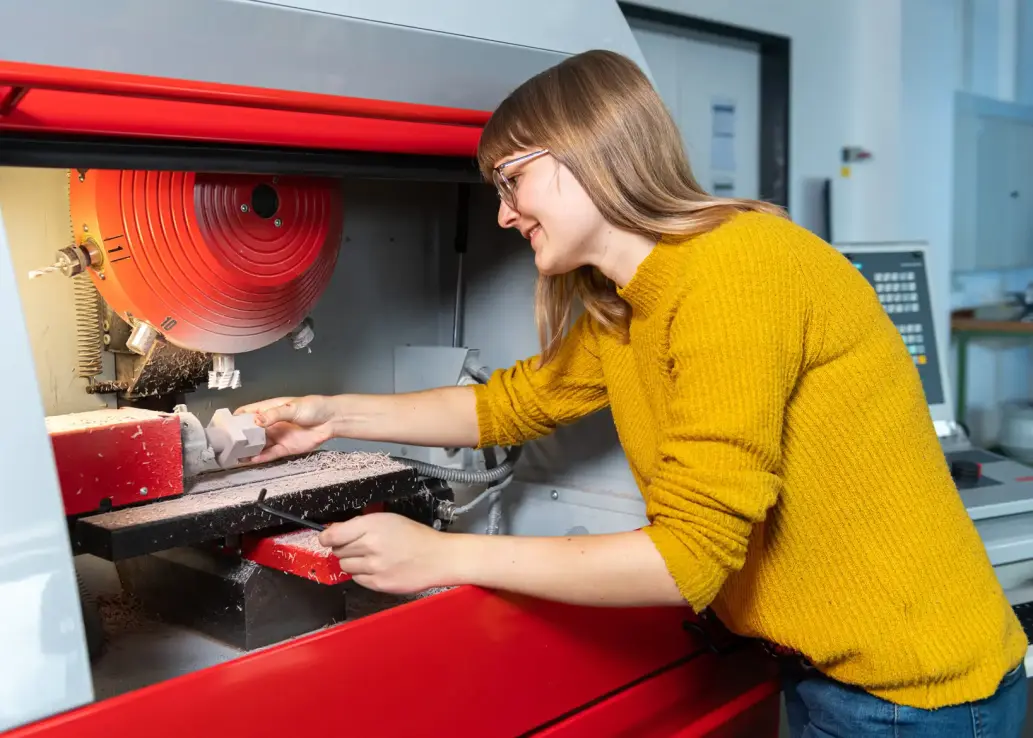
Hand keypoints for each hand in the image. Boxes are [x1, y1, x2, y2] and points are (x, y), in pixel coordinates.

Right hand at [233, 395, 337, 462]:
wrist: (331, 420)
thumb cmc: (313, 408)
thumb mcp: (292, 408)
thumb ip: (273, 415)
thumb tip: (256, 420)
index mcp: (270, 409)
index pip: (248, 412)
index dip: (236, 419)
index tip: (225, 425)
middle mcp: (271, 424)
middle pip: (250, 431)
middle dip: (239, 438)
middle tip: (227, 445)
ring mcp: (277, 436)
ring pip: (258, 445)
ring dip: (248, 450)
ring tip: (235, 456)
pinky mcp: (285, 448)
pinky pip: (270, 454)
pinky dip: (261, 457)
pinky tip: (251, 460)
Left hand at [318, 513, 458, 593]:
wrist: (437, 558)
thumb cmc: (415, 536)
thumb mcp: (388, 519)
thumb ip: (359, 525)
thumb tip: (334, 531)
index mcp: (372, 526)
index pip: (333, 535)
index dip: (326, 537)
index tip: (326, 538)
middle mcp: (370, 546)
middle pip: (337, 550)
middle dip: (345, 547)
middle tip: (361, 545)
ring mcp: (373, 567)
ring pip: (345, 565)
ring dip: (353, 561)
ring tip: (371, 557)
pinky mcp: (377, 583)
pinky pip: (357, 579)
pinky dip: (363, 574)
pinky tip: (378, 567)